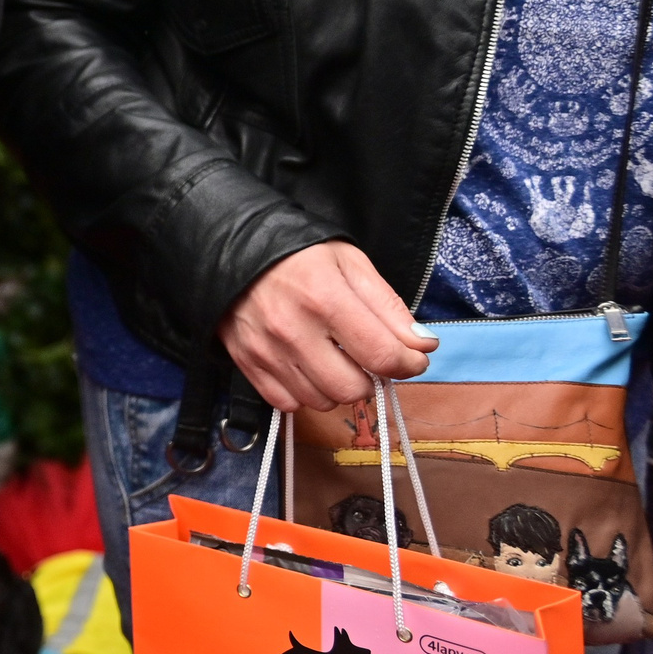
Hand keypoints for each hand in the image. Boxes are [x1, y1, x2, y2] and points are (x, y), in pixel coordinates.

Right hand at [218, 240, 436, 412]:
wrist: (231, 250)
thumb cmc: (298, 254)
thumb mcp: (350, 263)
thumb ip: (389, 306)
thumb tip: (422, 346)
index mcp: (325, 298)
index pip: (383, 356)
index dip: (410, 364)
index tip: (412, 358)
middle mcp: (293, 330)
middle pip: (353, 389)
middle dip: (371, 379)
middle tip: (367, 358)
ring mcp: (267, 351)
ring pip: (322, 401)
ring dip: (337, 388)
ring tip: (334, 360)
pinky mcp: (247, 363)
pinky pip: (288, 403)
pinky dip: (304, 393)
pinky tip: (307, 368)